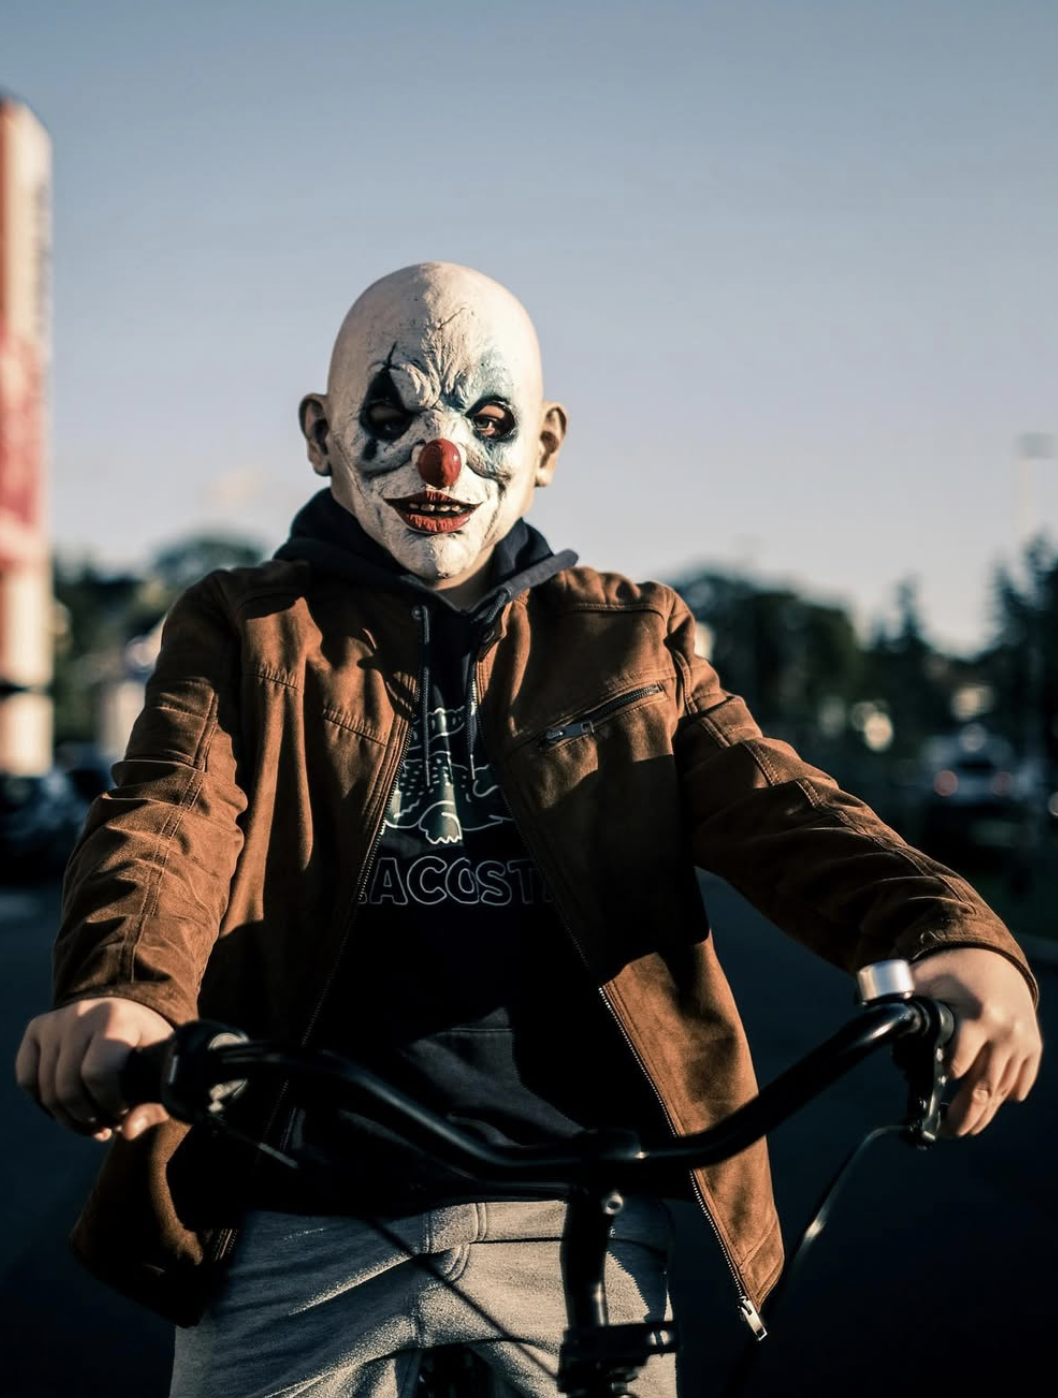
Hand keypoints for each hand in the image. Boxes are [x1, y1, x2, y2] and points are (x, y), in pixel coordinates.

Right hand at [15, 997, 173, 1142]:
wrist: (129, 1014)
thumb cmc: (147, 1049)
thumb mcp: (159, 1072)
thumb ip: (152, 1105)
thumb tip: (129, 1132)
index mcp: (117, 1018)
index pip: (97, 1074)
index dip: (110, 1104)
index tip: (125, 1110)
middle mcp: (82, 1014)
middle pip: (68, 1088)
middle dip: (89, 1117)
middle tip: (110, 1123)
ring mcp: (55, 1020)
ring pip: (47, 1090)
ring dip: (70, 1118)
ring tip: (94, 1121)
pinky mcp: (37, 1029)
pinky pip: (27, 1080)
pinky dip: (46, 1104)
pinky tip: (70, 1108)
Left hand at [908, 947, 1041, 1136]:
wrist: (993, 955)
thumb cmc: (951, 969)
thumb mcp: (923, 977)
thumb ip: (900, 999)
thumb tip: (868, 1017)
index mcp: (978, 1017)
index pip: (957, 1066)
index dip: (939, 1081)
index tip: (925, 1094)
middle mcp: (1005, 1033)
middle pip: (983, 1090)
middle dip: (963, 1118)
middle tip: (944, 1132)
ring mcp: (1023, 1043)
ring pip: (1002, 1093)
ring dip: (982, 1113)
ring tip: (961, 1125)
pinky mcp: (1034, 1047)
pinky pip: (1020, 1086)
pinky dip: (1004, 1097)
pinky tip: (985, 1101)